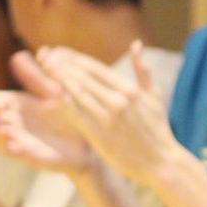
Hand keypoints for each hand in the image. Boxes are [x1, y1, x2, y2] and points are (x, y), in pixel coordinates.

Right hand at [0, 51, 93, 172]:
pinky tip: (14, 145)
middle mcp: (11, 121)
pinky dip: (12, 149)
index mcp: (14, 103)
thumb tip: (44, 50)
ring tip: (3, 129)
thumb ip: (46, 76)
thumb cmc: (66, 112)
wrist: (84, 140)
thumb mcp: (55, 93)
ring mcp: (17, 139)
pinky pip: (15, 154)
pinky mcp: (27, 155)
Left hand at [37, 40, 178, 185]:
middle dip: (63, 64)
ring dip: (60, 78)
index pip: (95, 68)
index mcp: (129, 90)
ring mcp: (108, 118)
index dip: (74, 58)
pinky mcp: (100, 135)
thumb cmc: (158, 129)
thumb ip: (142, 70)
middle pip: (83, 77)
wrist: (161, 163)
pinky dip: (65, 102)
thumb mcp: (154, 96)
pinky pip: (78, 115)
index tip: (59, 50)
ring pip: (78, 93)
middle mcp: (118, 101)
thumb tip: (136, 44)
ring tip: (45, 67)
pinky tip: (54, 92)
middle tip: (45, 54)